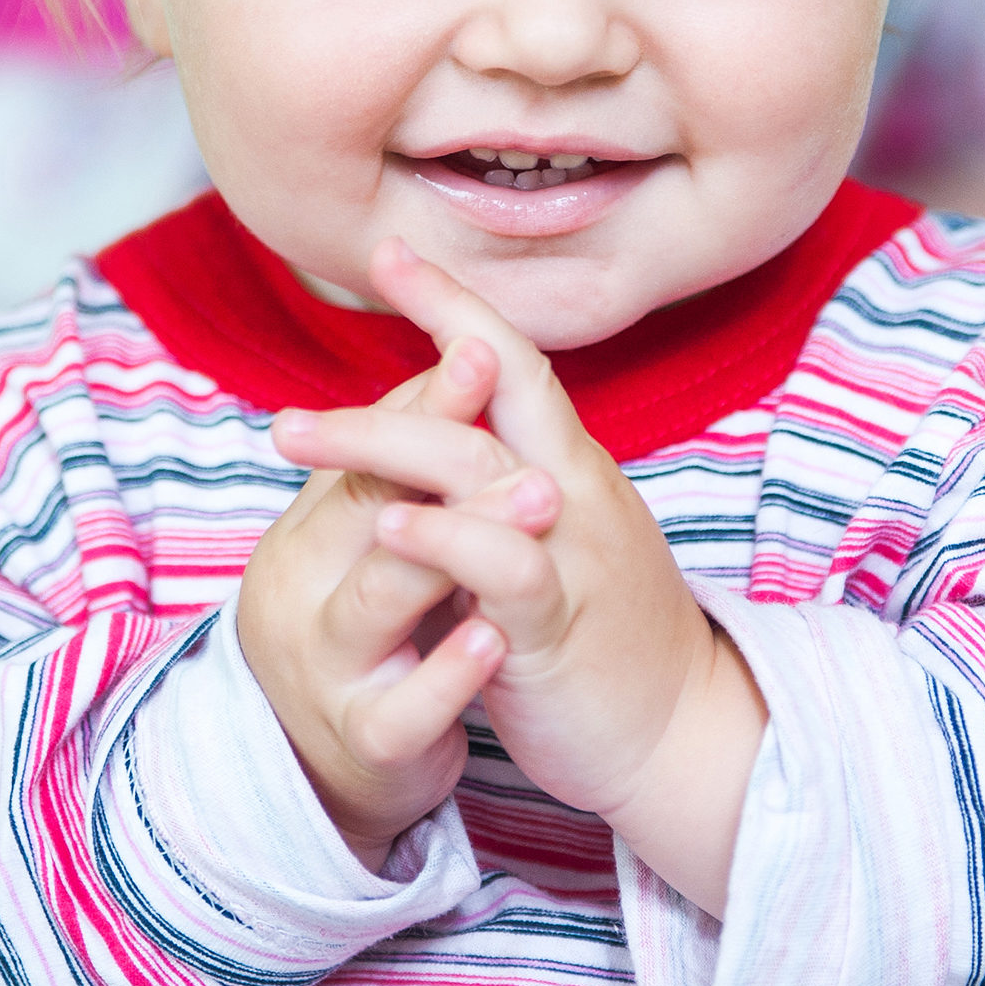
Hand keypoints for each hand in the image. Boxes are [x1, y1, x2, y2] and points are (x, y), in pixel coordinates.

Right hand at [237, 337, 554, 870]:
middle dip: (440, 451)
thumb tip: (459, 347)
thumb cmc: (375, 628)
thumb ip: (411, 460)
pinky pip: (404, 709)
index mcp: (312, 529)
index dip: (428, 397)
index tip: (479, 348)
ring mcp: (332, 666)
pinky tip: (494, 639)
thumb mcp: (375, 540)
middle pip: (365, 503)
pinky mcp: (368, 740)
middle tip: (509, 408)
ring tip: (533, 505)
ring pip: (378, 595)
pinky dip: (449, 672)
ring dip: (453, 545)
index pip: (372, 446)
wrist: (335, 771)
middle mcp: (306, 588)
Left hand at [281, 240, 767, 915]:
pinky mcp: (562, 621)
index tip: (389, 252)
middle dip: (398, 353)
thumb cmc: (603, 635)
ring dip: (383, 437)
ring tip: (299, 433)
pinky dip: (443, 538)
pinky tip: (386, 524)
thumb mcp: (553, 541)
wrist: (685, 733)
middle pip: (495, 383)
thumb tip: (434, 436)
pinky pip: (504, 564)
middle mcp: (573, 486)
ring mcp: (570, 548)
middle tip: (316, 334)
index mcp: (568, 464)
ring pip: (479, 463)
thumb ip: (501, 487)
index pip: (512, 359)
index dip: (453, 302)